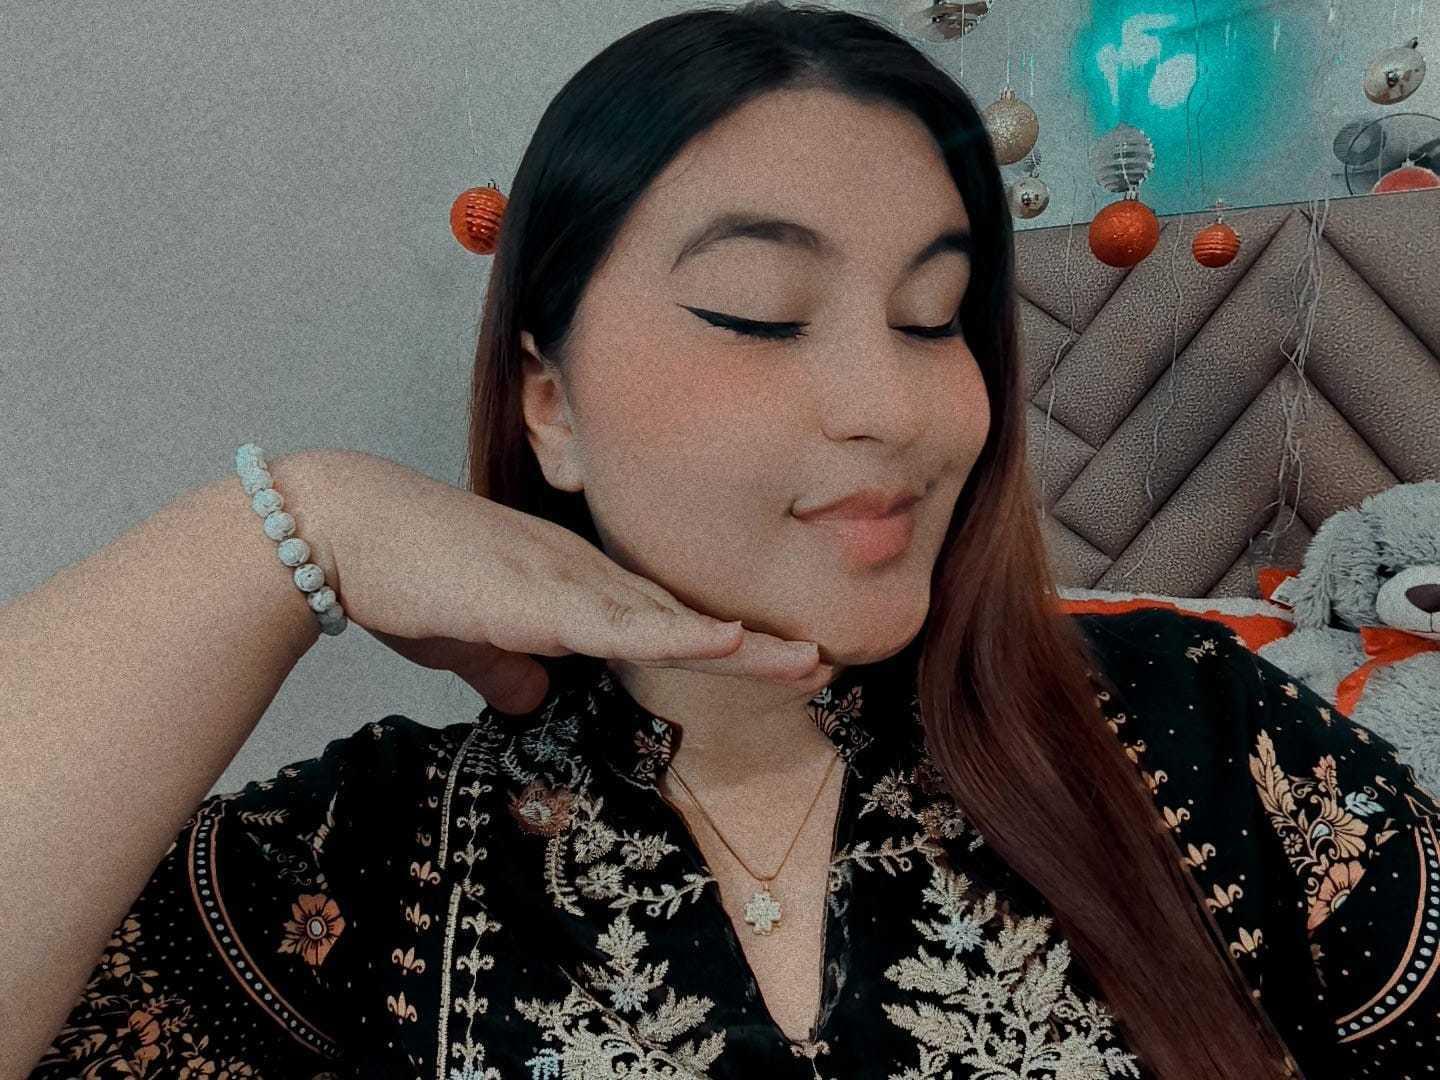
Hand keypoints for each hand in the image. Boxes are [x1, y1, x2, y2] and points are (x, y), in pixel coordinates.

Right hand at [310, 451, 832, 713]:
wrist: (346, 531)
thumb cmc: (403, 579)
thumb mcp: (467, 639)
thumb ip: (505, 667)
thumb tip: (533, 699)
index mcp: (572, 586)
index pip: (659, 620)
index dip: (717, 642)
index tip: (775, 662)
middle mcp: (584, 575)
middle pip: (683, 615)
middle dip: (756, 646)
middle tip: (825, 663)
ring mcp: (566, 580)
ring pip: (669, 617)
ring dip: (742, 644)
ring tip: (809, 662)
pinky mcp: (539, 594)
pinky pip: (621, 622)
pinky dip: (678, 632)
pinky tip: (730, 641)